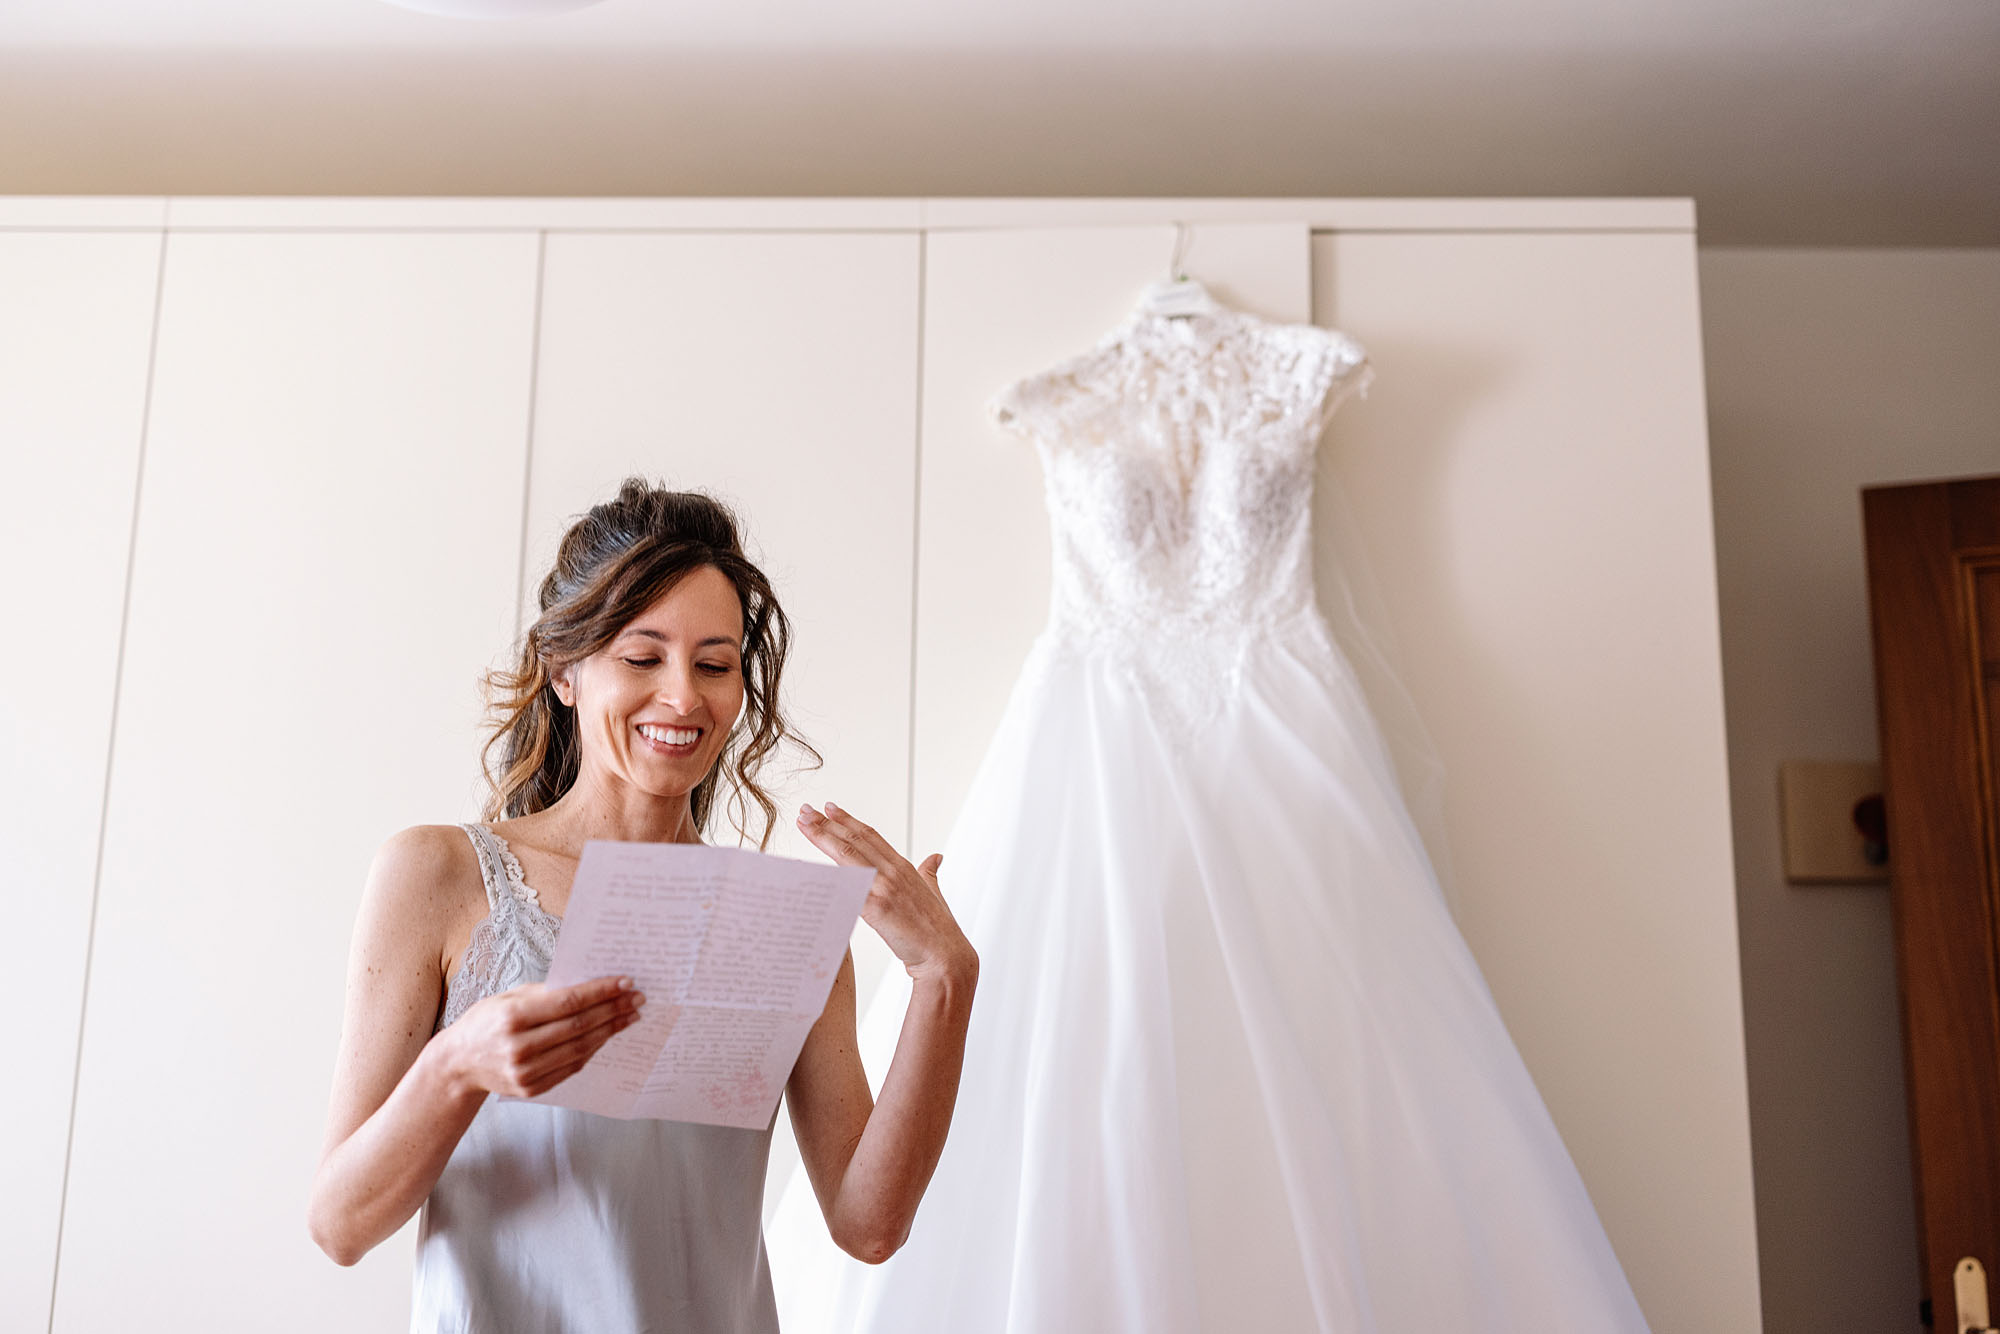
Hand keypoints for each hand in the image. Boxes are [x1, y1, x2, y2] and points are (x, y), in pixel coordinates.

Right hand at [435, 975, 644, 1098]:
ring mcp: (526, 1072)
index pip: (568, 1002)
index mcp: (513, 1017)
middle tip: (637, 998)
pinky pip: (572, 1067)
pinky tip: (607, 1035)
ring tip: (629, 1015)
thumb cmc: (486, 1022)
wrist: (458, 1064)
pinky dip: (593, 1049)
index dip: (601, 992)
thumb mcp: (509, 998)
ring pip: (580, 1048)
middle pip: (579, 1026)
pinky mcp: (532, 1089)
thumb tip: (589, 984)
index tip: (626, 982)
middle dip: (613, 1010)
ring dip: (610, 1030)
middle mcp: (519, 1047)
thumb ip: (546, 993)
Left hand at [797, 802, 975, 985]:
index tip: (829, 808)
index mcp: (903, 866)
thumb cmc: (937, 928)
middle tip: (806, 810)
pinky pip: (847, 886)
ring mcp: (885, 888)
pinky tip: (811, 865)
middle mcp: (893, 871)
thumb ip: (929, 871)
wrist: (944, 954)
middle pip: (854, 839)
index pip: (870, 835)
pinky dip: (830, 874)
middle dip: (827, 823)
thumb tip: (935, 857)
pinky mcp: (877, 908)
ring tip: (804, 823)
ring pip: (847, 854)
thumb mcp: (933, 891)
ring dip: (823, 837)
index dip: (848, 820)